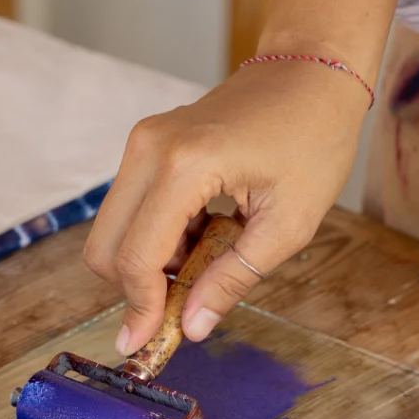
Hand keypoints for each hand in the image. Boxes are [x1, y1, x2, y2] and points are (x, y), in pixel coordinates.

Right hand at [83, 59, 369, 355]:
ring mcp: (143, 143)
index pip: (136, 256)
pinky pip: (131, 210)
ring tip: (207, 262)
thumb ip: (231, 280)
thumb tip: (190, 328)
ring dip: (149, 263)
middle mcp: (149, 149)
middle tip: (179, 310)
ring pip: (113, 231)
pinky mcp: (147, 145)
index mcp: (184, 166)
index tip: (148, 344)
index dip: (140, 308)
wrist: (312, 74)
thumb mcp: (286, 226)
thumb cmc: (313, 141)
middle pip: (105, 247)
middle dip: (135, 290)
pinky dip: (156, 239)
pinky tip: (202, 237)